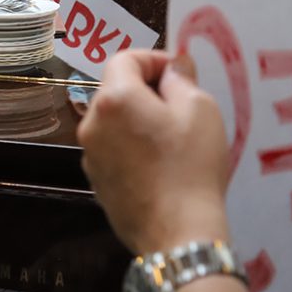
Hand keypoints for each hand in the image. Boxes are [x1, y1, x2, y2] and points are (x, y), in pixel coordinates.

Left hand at [76, 50, 230, 254]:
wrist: (178, 233)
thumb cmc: (191, 165)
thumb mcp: (200, 110)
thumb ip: (181, 79)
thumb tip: (173, 66)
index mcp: (114, 99)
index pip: (125, 58)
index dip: (153, 59)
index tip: (179, 74)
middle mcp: (92, 123)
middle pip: (116, 90)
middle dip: (146, 90)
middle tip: (181, 105)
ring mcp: (90, 155)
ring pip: (114, 122)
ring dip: (138, 119)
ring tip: (172, 137)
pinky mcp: (96, 181)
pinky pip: (113, 150)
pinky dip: (131, 146)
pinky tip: (159, 164)